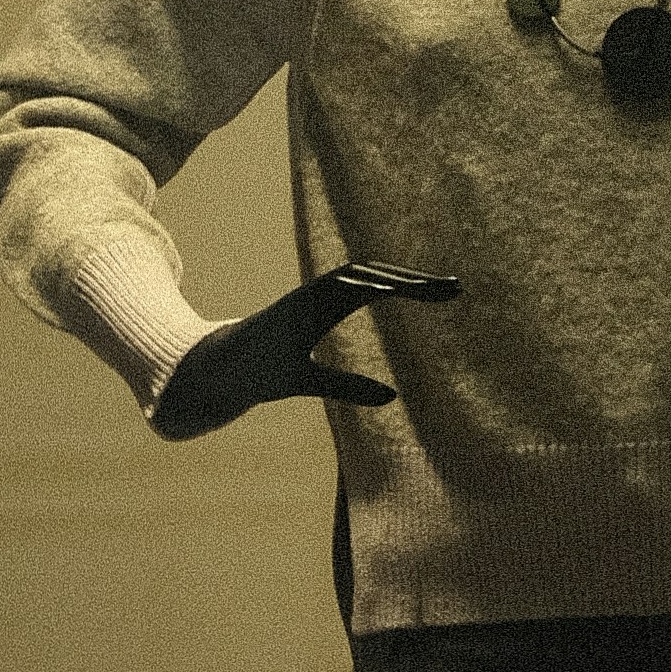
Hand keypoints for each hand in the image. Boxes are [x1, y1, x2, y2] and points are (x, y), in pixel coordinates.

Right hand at [149, 262, 457, 441]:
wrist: (214, 374)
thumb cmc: (261, 372)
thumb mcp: (313, 382)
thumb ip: (349, 386)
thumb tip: (392, 396)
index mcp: (325, 308)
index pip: (378, 287)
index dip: (413, 287)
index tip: (450, 292)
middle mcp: (318, 296)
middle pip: (375, 275)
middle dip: (415, 279)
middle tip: (455, 288)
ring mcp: (304, 298)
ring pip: (356, 274)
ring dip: (393, 278)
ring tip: (429, 289)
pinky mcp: (291, 307)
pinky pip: (328, 288)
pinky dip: (357, 284)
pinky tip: (384, 290)